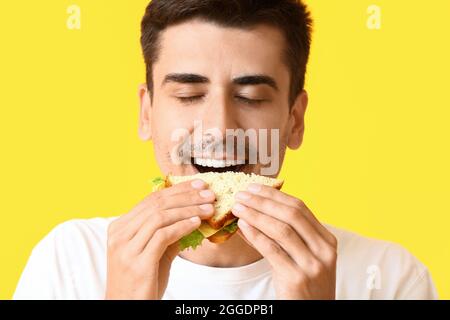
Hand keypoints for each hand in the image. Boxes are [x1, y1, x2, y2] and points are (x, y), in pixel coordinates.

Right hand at [105, 179, 214, 298]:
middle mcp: (119, 234)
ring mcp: (126, 248)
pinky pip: (163, 236)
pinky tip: (196, 223)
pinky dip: (182, 226)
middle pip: (156, 205)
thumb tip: (193, 216)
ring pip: (160, 217)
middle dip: (186, 196)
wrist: (126, 309)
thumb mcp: (154, 252)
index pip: (151, 200)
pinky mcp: (138, 263)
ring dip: (188, 210)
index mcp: (120, 227)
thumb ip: (168, 233)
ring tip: (208, 208)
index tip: (198, 185)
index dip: (177, 190)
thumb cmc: (142, 281)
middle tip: (208, 193)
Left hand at [231, 184, 336, 299]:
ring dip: (256, 215)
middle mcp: (324, 249)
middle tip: (242, 194)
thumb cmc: (302, 285)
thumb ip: (280, 236)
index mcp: (326, 239)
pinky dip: (256, 235)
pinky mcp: (297, 278)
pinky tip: (243, 226)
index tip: (254, 187)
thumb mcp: (299, 257)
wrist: (312, 314)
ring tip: (238, 207)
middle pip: (291, 215)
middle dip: (263, 201)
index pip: (300, 207)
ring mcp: (313, 264)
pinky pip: (273, 250)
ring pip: (282, 230)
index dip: (275, 195)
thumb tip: (249, 214)